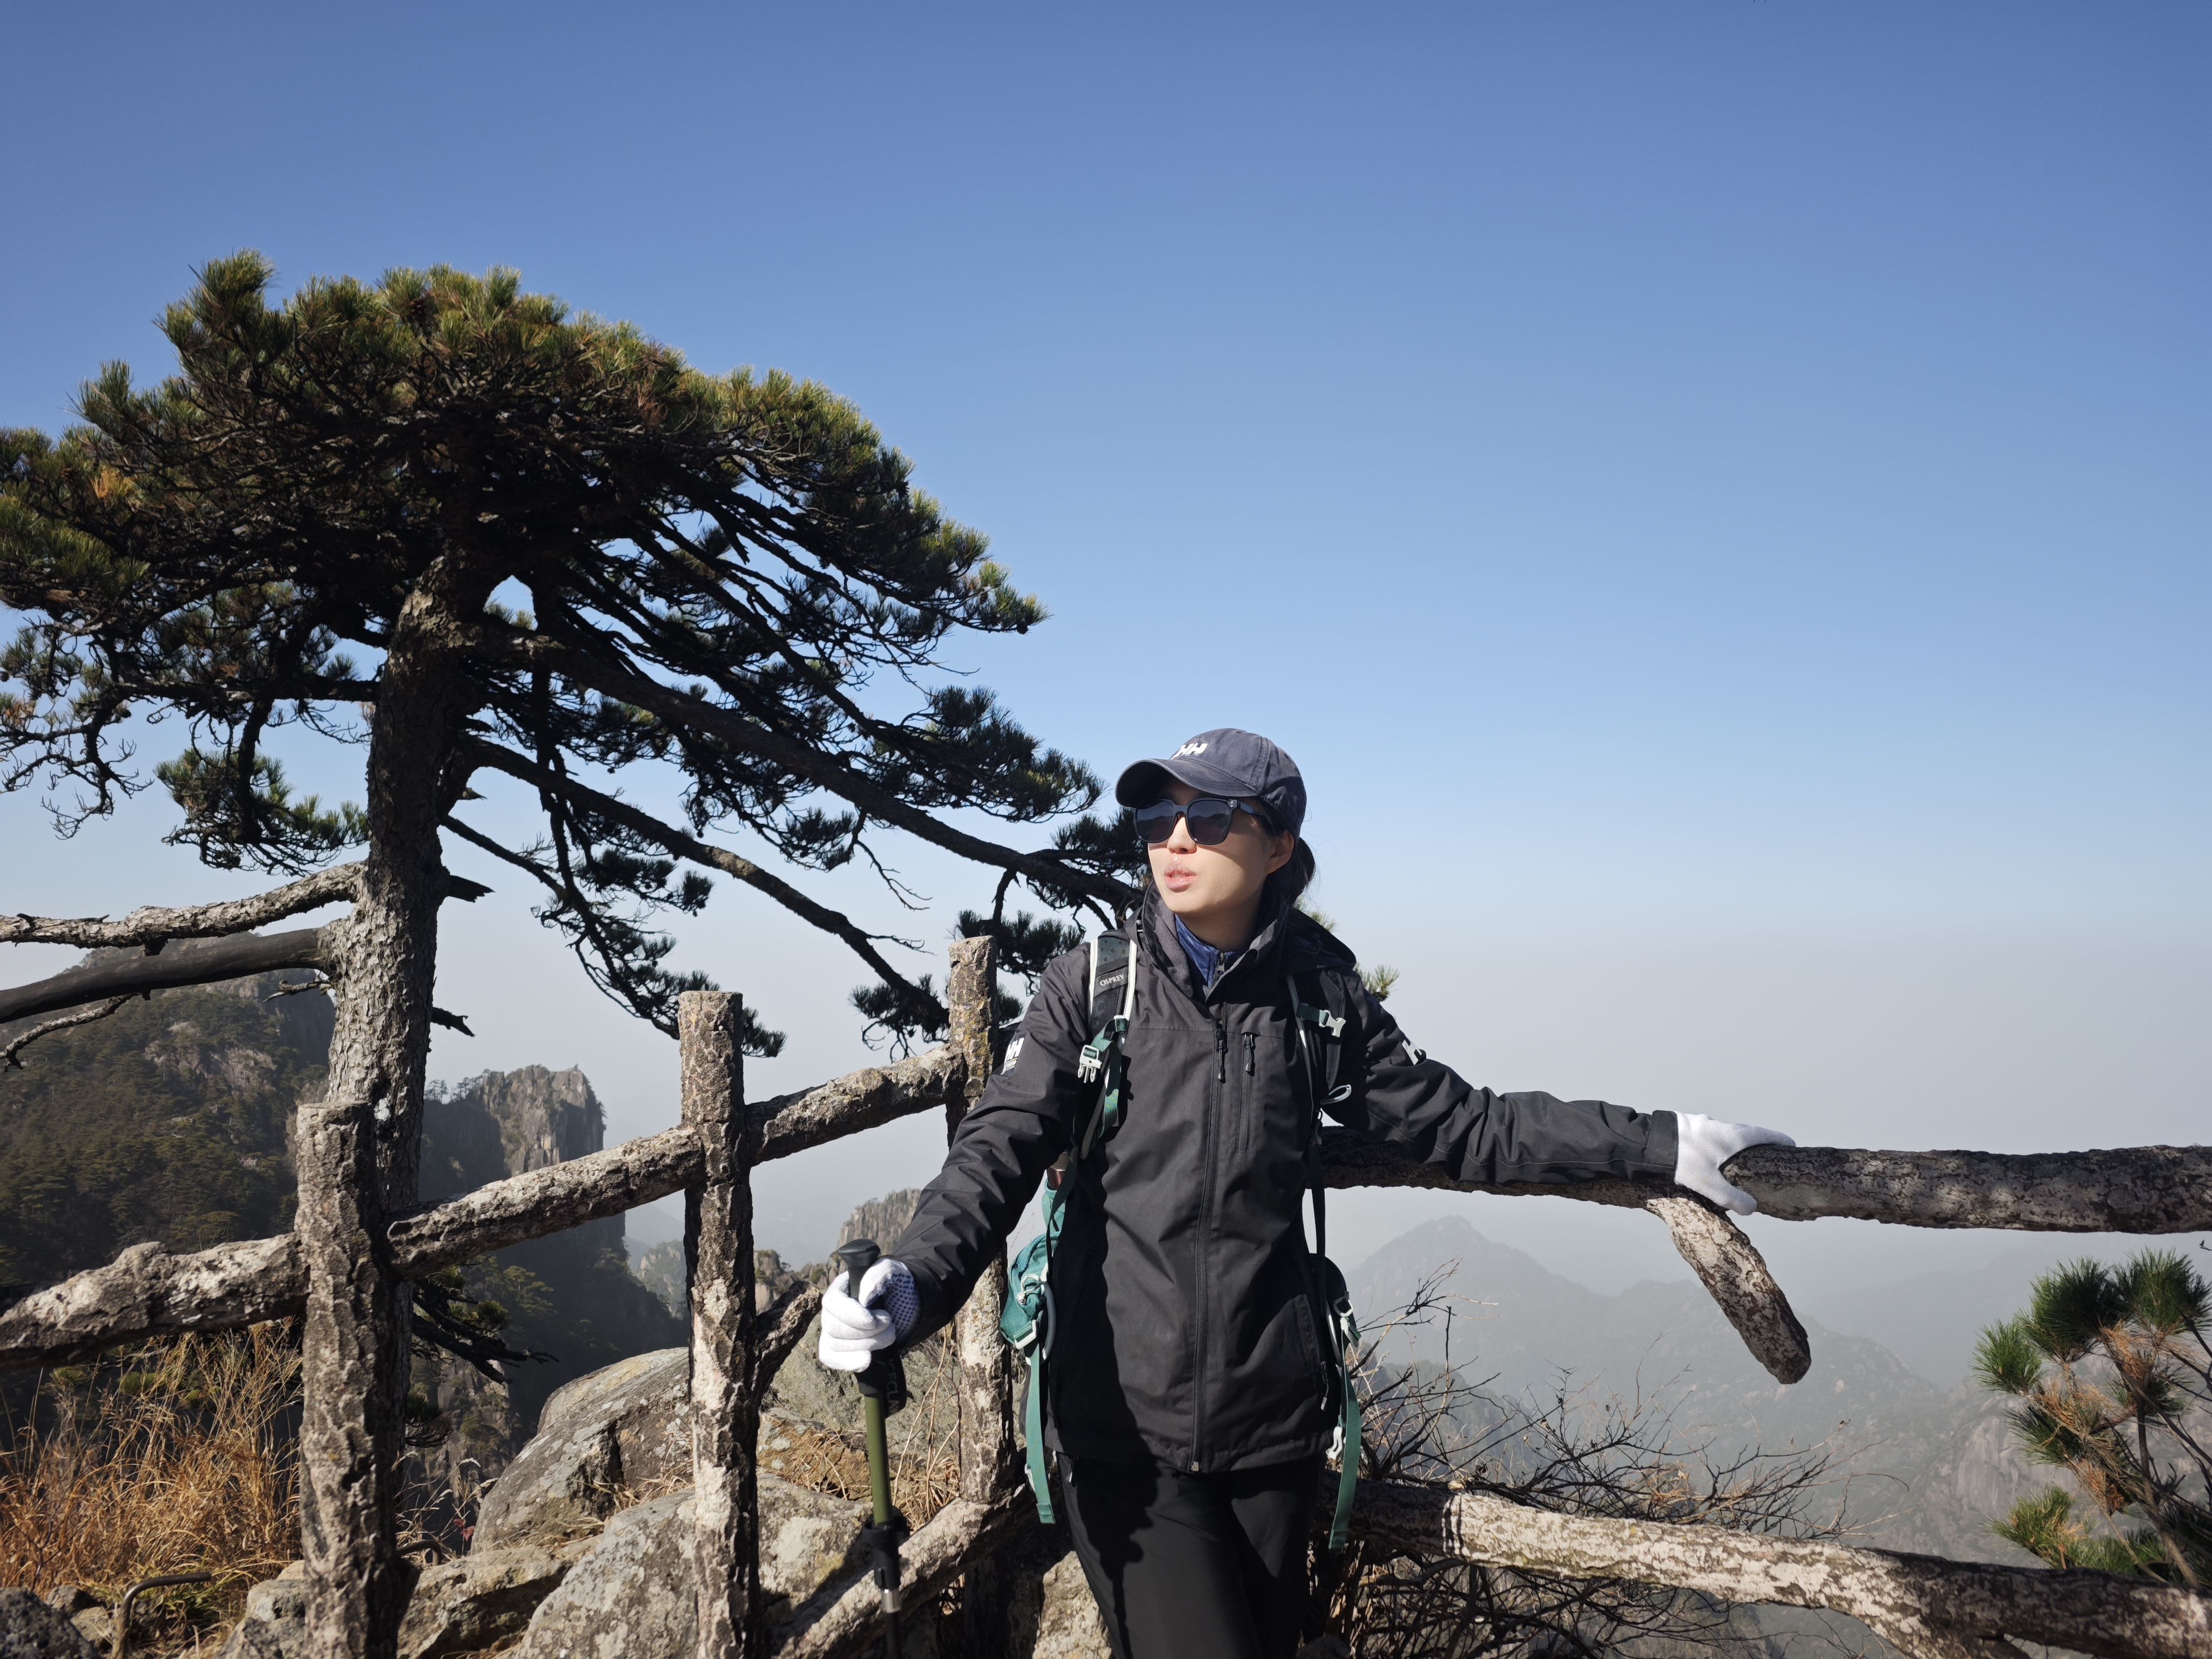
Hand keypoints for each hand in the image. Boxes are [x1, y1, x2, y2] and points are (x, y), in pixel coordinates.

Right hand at [818, 1257, 915, 1372]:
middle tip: (889, 1323)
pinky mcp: (839, 1347)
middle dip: (865, 1332)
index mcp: (841, 1287)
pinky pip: (831, 1358)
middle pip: (834, 1328)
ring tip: (889, 1335)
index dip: (850, 1315)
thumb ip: (878, 1275)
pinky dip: (848, 1362)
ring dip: (866, 1345)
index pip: (832, 1303)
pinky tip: (865, 1361)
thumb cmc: (894, 1284)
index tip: (872, 1321)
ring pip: (835, 1345)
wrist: (903, 1304)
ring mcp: (833, 1329)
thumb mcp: (891, 1271)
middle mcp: (832, 1310)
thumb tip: (864, 1297)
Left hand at [1673, 1113, 1794, 1214]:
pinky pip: (1706, 1133)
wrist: (1649, 1143)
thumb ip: (1733, 1198)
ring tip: (1733, 1158)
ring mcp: (1701, 1122)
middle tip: (1764, 1154)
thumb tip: (1751, 1208)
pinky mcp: (1686, 1124)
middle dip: (1756, 1142)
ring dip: (1731, 1142)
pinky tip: (1706, 1154)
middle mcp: (1718, 1125)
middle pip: (1744, 1132)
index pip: (1762, 1134)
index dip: (1778, 1138)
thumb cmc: (1683, 1161)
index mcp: (1731, 1136)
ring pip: (1723, 1132)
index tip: (1790, 1143)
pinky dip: (1713, 1142)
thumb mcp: (1710, 1185)